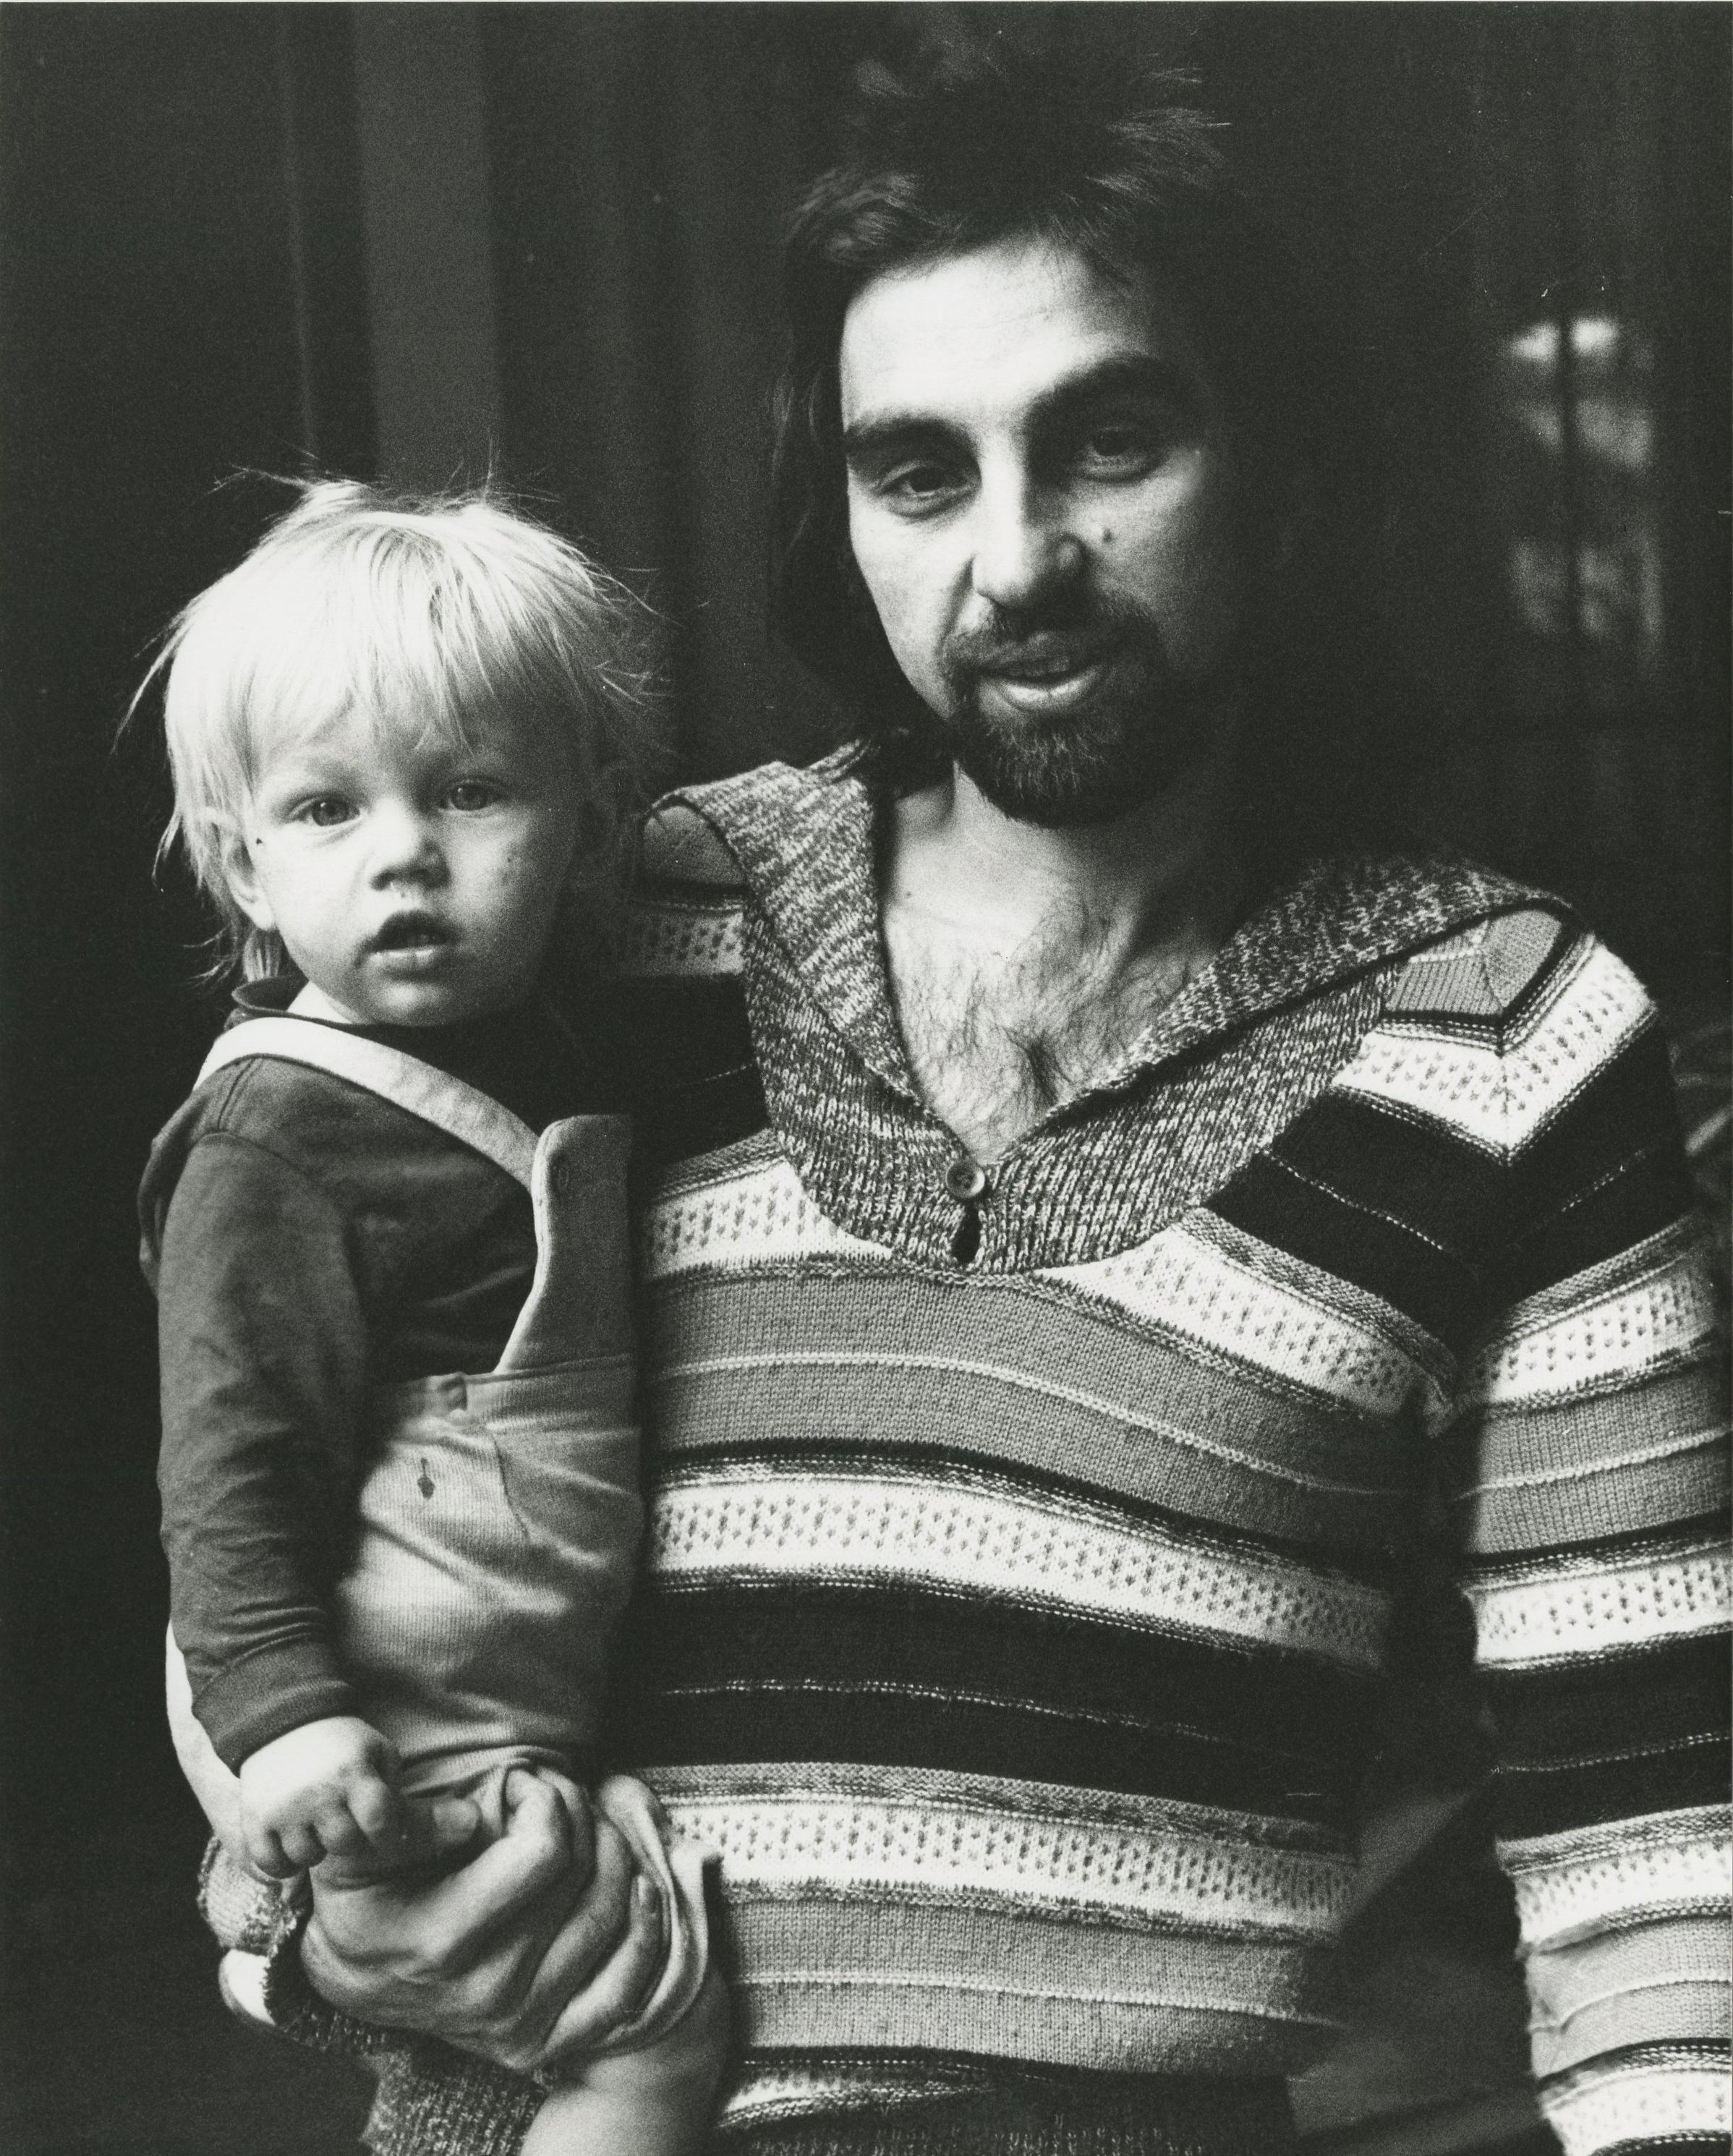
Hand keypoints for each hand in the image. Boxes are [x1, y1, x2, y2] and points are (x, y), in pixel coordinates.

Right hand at [238, 1716, 410, 1878]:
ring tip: (315, 1829)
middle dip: (350, 1839)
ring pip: (308, 1857)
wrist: (282, 1721)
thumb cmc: (340, 1741)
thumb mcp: (376, 1748)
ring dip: (316, 1849)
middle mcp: (318, 1794)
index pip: (379, 1822)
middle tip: (343, 1824)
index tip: (381, 1833)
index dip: (387, 1835)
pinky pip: (271, 1865)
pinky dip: (283, 1864)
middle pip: (344, 1844)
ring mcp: (284, 1809)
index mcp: (352, 1773)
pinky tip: (291, 1847)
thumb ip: (393, 1784)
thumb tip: (398, 1828)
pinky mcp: (255, 1820)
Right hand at [301, 1766, 669, 2075]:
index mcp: (440, 1942)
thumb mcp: (355, 1850)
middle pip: (581, 1879)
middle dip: (581, 1814)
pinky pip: (621, 1994)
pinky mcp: (541, 2045)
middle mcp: (484, 1993)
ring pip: (606, 1922)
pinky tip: (643, 1889)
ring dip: (615, 1856)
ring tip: (589, 1827)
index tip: (524, 1783)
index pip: (542, 1853)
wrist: (357, 1976)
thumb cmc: (363, 1897)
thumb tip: (471, 1818)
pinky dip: (644, 1937)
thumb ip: (399, 1825)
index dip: (545, 1800)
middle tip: (561, 1793)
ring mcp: (516, 2025)